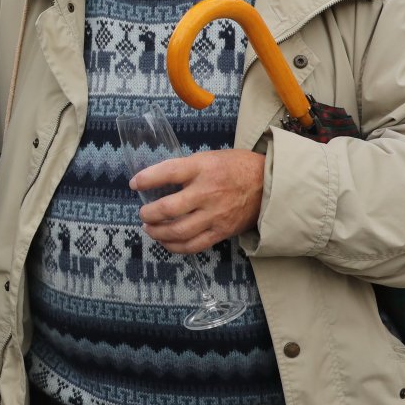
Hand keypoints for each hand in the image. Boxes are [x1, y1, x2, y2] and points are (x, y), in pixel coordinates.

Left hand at [131, 148, 263, 254]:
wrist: (269, 184)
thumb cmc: (236, 167)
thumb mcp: (209, 157)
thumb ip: (186, 170)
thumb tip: (157, 181)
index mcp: (203, 168)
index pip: (168, 173)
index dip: (146, 179)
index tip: (134, 184)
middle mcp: (207, 193)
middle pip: (169, 208)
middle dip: (149, 213)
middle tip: (143, 213)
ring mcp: (215, 215)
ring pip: (179, 231)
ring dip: (158, 233)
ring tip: (150, 228)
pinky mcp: (222, 232)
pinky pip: (194, 245)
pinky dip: (175, 247)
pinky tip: (166, 242)